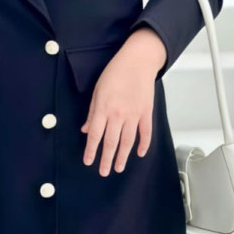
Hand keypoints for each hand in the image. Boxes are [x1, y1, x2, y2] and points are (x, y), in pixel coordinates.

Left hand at [79, 31, 164, 174]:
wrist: (138, 61)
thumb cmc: (115, 72)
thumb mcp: (98, 90)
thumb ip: (92, 112)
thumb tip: (87, 130)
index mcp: (104, 108)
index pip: (95, 135)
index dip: (91, 150)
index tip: (88, 162)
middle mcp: (118, 114)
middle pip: (111, 142)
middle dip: (106, 159)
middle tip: (103, 172)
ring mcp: (134, 114)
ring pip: (128, 141)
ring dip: (122, 156)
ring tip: (118, 168)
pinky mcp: (146, 112)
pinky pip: (146, 133)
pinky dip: (144, 145)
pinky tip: (140, 154)